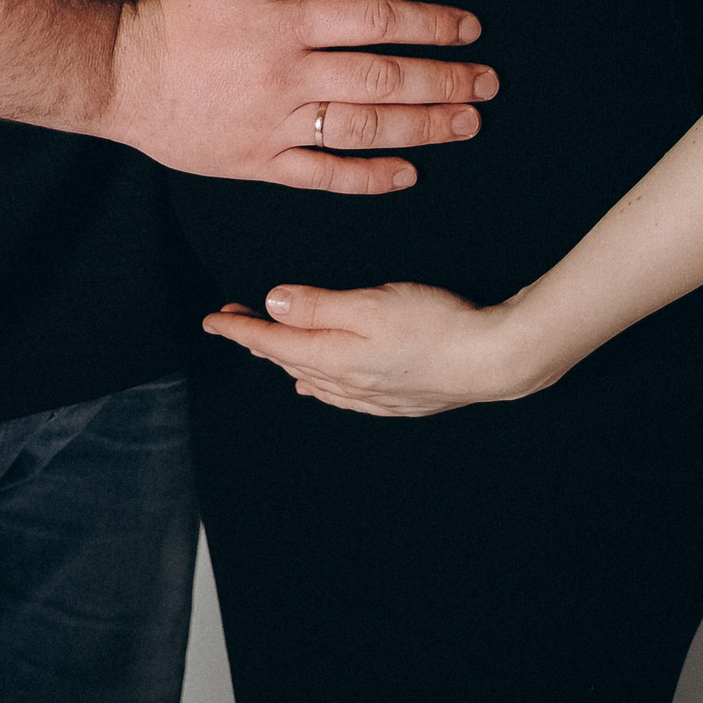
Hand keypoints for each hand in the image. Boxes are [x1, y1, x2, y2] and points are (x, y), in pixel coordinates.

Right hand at [104, 0, 496, 193]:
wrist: (119, 74)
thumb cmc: (178, 15)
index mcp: (285, 23)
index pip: (376, 20)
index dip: (429, 23)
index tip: (469, 28)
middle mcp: (288, 76)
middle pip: (382, 78)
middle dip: (443, 80)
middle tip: (488, 83)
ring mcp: (276, 124)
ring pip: (363, 128)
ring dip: (422, 127)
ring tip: (467, 124)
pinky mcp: (260, 163)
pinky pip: (324, 175)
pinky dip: (369, 176)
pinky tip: (408, 173)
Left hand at [202, 278, 557, 416]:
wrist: (490, 360)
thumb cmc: (434, 324)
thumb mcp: (370, 303)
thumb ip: (318, 304)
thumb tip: (272, 303)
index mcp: (334, 355)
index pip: (274, 340)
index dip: (240, 329)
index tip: (212, 319)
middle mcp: (345, 381)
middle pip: (288, 358)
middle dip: (256, 339)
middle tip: (231, 320)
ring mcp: (369, 394)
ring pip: (311, 377)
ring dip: (283, 359)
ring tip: (263, 347)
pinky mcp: (392, 399)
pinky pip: (338, 395)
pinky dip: (316, 384)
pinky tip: (314, 385)